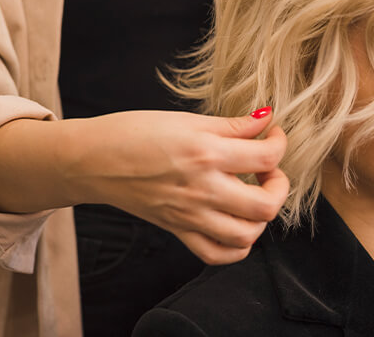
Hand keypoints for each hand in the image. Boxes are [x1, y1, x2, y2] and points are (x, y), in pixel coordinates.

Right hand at [66, 108, 288, 264]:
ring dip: (262, 217)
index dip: (280, 143)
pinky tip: (238, 223)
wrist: (93, 159)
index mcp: (206, 154)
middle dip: (279, 185)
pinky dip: (237, 246)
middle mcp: (202, 189)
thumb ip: (232, 125)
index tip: (273, 134)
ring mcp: (190, 215)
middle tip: (269, 169)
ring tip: (254, 194)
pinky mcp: (178, 231)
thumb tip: (266, 118)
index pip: (266, 157)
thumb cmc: (135, 132)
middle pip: (265, 205)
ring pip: (247, 235)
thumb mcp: (187, 119)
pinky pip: (217, 254)